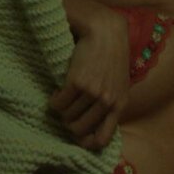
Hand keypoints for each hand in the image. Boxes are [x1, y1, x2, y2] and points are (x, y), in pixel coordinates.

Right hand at [49, 7, 128, 149]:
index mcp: (119, 104)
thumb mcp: (118, 83)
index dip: (86, 142)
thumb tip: (94, 127)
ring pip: (67, 117)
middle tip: (66, 111)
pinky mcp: (77, 83)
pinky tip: (57, 91)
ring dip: (60, 110)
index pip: (102, 139)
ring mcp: (92, 93)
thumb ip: (111, 103)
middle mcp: (107, 101)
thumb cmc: (110, 56)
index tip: (76, 135)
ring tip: (62, 97)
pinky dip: (54, 100)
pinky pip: (58, 104)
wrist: (104, 31)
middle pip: (79, 129)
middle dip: (68, 123)